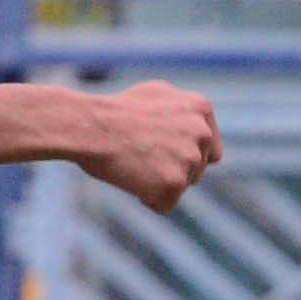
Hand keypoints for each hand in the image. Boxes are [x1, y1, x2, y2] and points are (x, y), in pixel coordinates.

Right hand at [75, 81, 222, 212]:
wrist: (90, 127)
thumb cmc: (114, 111)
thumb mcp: (156, 95)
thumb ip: (183, 112)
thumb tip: (198, 127)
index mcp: (200, 109)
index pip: (210, 147)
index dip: (185, 155)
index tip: (163, 153)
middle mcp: (202, 133)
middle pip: (197, 169)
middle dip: (172, 169)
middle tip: (141, 156)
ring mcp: (190, 159)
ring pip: (182, 186)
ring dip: (159, 183)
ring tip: (134, 165)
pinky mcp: (175, 183)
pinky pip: (166, 204)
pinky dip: (148, 200)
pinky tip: (131, 180)